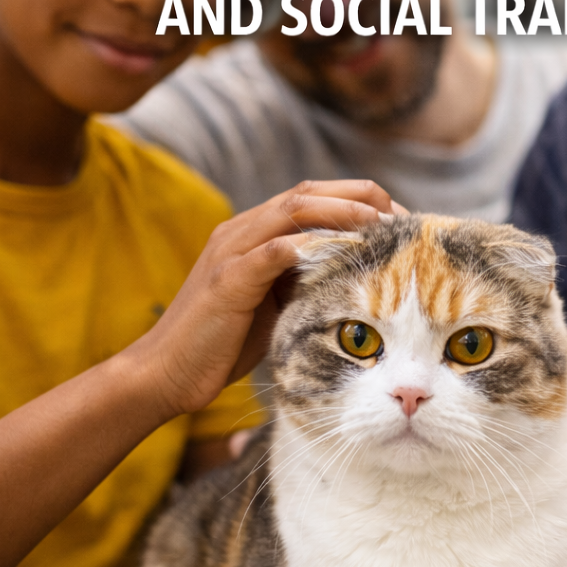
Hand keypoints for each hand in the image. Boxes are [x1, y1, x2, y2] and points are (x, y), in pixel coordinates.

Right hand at [128, 180, 403, 417]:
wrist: (166, 374)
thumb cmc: (224, 343)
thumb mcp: (275, 303)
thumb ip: (303, 279)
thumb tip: (356, 273)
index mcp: (253, 233)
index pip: (311, 198)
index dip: (357, 201)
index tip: (397, 220)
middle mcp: (241, 231)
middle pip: (307, 192)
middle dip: (358, 197)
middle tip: (400, 214)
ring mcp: (231, 251)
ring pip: (292, 210)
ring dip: (341, 212)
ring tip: (379, 224)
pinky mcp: (227, 280)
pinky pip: (272, 251)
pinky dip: (308, 245)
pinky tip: (343, 250)